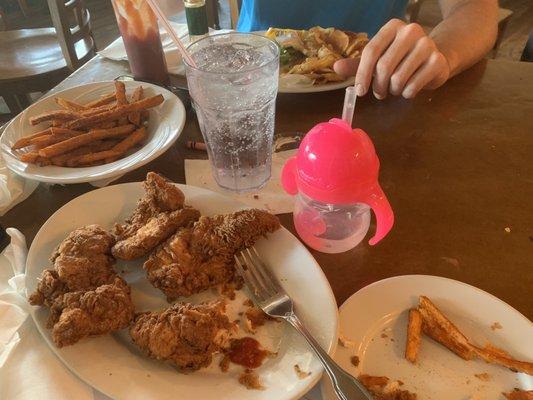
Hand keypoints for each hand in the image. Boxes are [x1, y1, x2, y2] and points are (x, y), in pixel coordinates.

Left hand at [334, 19, 450, 98]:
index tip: (359, 91)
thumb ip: (358, 64)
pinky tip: (409, 89)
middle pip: (384, 66)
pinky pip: (413, 86)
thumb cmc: (401, 59)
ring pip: (398, 78)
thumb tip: (336, 67)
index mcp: (392, 27)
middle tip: (379, 93)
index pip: (371, 51)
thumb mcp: (378, 59)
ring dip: (393, 90)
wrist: (434, 58)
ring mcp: (427, 44)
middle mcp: (411, 31)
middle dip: (378, 86)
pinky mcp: (437, 61)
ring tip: (395, 88)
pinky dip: (407, 93)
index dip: (362, 74)